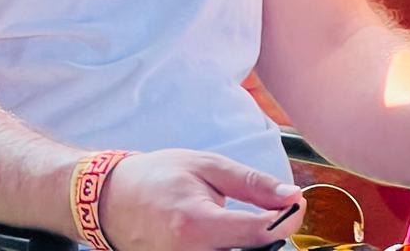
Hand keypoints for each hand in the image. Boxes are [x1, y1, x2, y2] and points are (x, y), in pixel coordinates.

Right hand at [99, 149, 304, 250]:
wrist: (113, 199)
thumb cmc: (161, 176)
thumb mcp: (208, 166)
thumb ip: (251, 184)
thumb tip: (291, 196)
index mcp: (196, 224)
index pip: (258, 234)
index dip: (286, 221)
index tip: (295, 205)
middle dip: (269, 239)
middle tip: (275, 218)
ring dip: (250, 246)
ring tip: (252, 227)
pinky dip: (231, 249)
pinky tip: (232, 238)